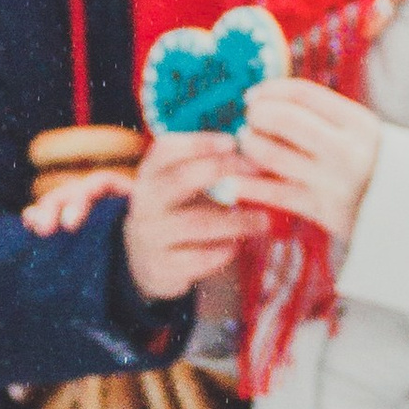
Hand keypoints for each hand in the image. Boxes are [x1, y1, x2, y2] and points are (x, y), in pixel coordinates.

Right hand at [120, 130, 266, 302]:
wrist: (147, 259)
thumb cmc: (178, 210)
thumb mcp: (180, 185)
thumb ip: (209, 168)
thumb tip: (258, 155)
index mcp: (149, 174)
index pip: (166, 148)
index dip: (199, 142)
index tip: (232, 141)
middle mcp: (144, 202)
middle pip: (182, 179)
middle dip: (223, 172)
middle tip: (258, 174)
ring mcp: (150, 235)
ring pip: (197, 222)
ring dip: (236, 220)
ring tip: (264, 220)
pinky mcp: (160, 267)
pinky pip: (199, 257)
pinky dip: (224, 251)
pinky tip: (238, 247)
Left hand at [222, 78, 382, 246]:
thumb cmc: (376, 165)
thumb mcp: (362, 132)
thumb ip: (325, 117)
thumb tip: (272, 100)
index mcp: (358, 122)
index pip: (303, 94)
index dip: (271, 91)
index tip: (253, 95)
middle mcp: (346, 149)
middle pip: (285, 120)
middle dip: (258, 115)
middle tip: (249, 118)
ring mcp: (332, 181)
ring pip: (274, 157)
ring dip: (250, 146)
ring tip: (246, 142)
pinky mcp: (322, 211)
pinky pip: (275, 195)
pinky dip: (249, 187)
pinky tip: (232, 182)